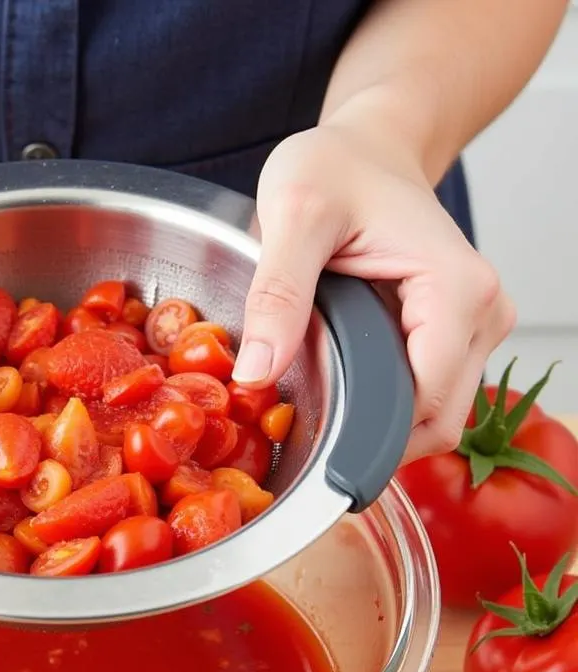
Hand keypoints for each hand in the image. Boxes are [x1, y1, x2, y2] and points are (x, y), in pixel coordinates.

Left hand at [238, 121, 515, 462]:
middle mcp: (483, 314)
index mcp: (457, 289)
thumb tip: (257, 374)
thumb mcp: (295, 216)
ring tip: (321, 409)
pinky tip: (342, 393)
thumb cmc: (338, 167)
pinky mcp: (455, 338)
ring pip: (435, 417)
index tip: (312, 452)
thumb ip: (278, 294)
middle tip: (306, 437)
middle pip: (438, 421)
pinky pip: (425, 398)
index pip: (427, 402)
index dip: (369, 438)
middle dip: (373, 441)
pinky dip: (385, 409)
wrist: (366, 148)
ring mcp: (476, 330)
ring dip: (380, 428)